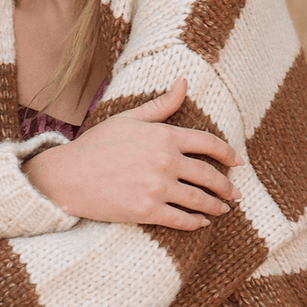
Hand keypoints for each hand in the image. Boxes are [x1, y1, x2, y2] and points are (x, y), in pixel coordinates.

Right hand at [24, 77, 242, 230]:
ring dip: (215, 206)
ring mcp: (157, 187)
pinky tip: (202, 224)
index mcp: (164, 135)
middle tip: (235, 193)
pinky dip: (196, 223)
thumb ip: (162, 105)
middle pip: (208, 175)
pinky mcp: (147, 211)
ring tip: (223, 209)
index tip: (238, 162)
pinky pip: (181, 220)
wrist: (68, 176)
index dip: (228, 154)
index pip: (208, 143)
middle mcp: (165, 161)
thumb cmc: (97, 144)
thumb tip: (185, 82)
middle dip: (226, 186)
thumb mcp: (130, 118)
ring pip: (199, 199)